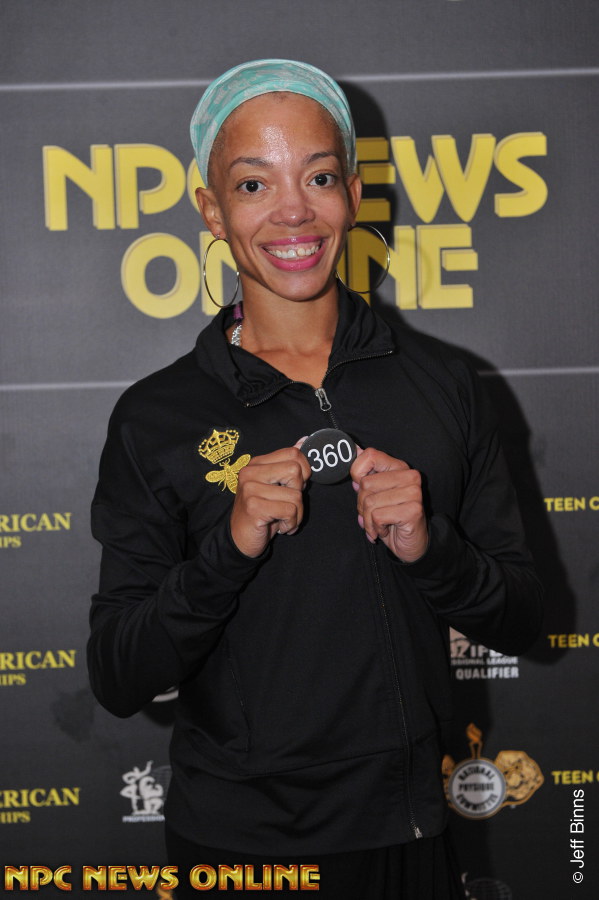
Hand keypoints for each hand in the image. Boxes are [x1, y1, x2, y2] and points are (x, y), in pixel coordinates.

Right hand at [230, 444, 311, 557]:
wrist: (239, 540)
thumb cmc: (261, 512)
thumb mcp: (275, 486)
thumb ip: (288, 463)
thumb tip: (304, 440)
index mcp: (256, 464)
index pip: (293, 453)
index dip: (303, 472)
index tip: (292, 488)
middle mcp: (250, 472)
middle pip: (296, 470)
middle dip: (299, 493)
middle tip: (287, 505)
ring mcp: (250, 489)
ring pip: (296, 495)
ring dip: (296, 514)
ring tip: (282, 519)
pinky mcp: (254, 507)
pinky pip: (290, 511)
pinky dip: (291, 523)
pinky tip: (279, 527)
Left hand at [350, 447, 427, 562]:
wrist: (411, 545)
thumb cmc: (391, 519)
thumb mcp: (375, 495)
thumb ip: (365, 475)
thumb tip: (353, 449)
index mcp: (399, 467)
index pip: (370, 455)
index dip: (357, 473)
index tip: (361, 488)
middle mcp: (409, 476)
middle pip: (365, 484)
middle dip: (362, 505)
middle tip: (372, 515)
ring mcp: (413, 492)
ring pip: (369, 502)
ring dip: (368, 521)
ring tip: (378, 525)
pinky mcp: (413, 510)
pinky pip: (378, 516)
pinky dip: (376, 528)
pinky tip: (385, 531)